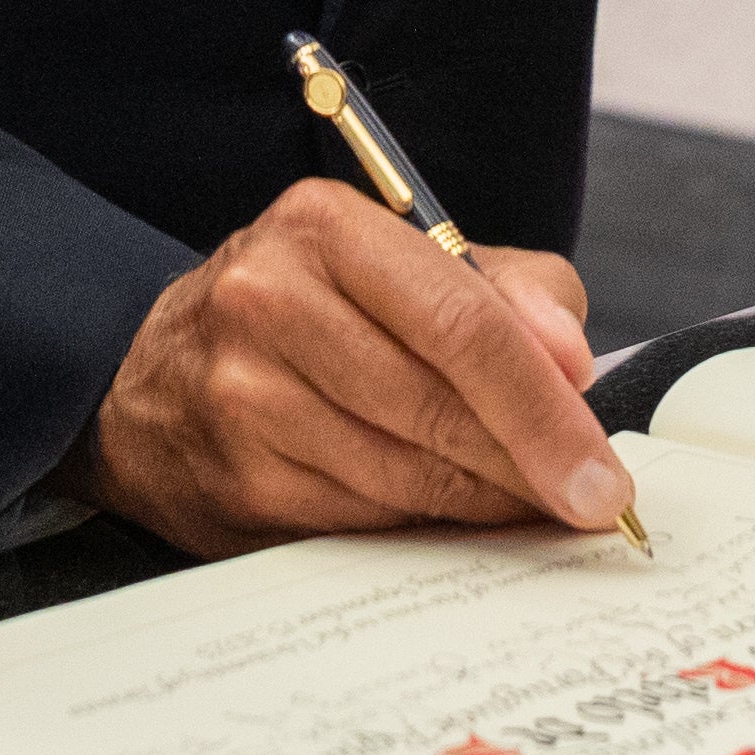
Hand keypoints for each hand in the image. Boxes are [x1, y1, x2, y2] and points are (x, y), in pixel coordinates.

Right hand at [72, 180, 628, 556]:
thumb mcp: (406, 262)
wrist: (153, 375)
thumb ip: (509, 292)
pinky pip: (362, 521)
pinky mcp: (233, 479)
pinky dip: (422, 527)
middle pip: (437, 405)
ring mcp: (240, 395)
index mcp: (323, 226)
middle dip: (530, 463)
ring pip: (404, 474)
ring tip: (526, 502)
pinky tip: (448, 517)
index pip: (461, 321)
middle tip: (590, 500)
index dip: (543, 404)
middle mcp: (267, 300)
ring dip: (483, 501)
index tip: (601, 467)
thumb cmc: (310, 313)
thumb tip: (570, 360)